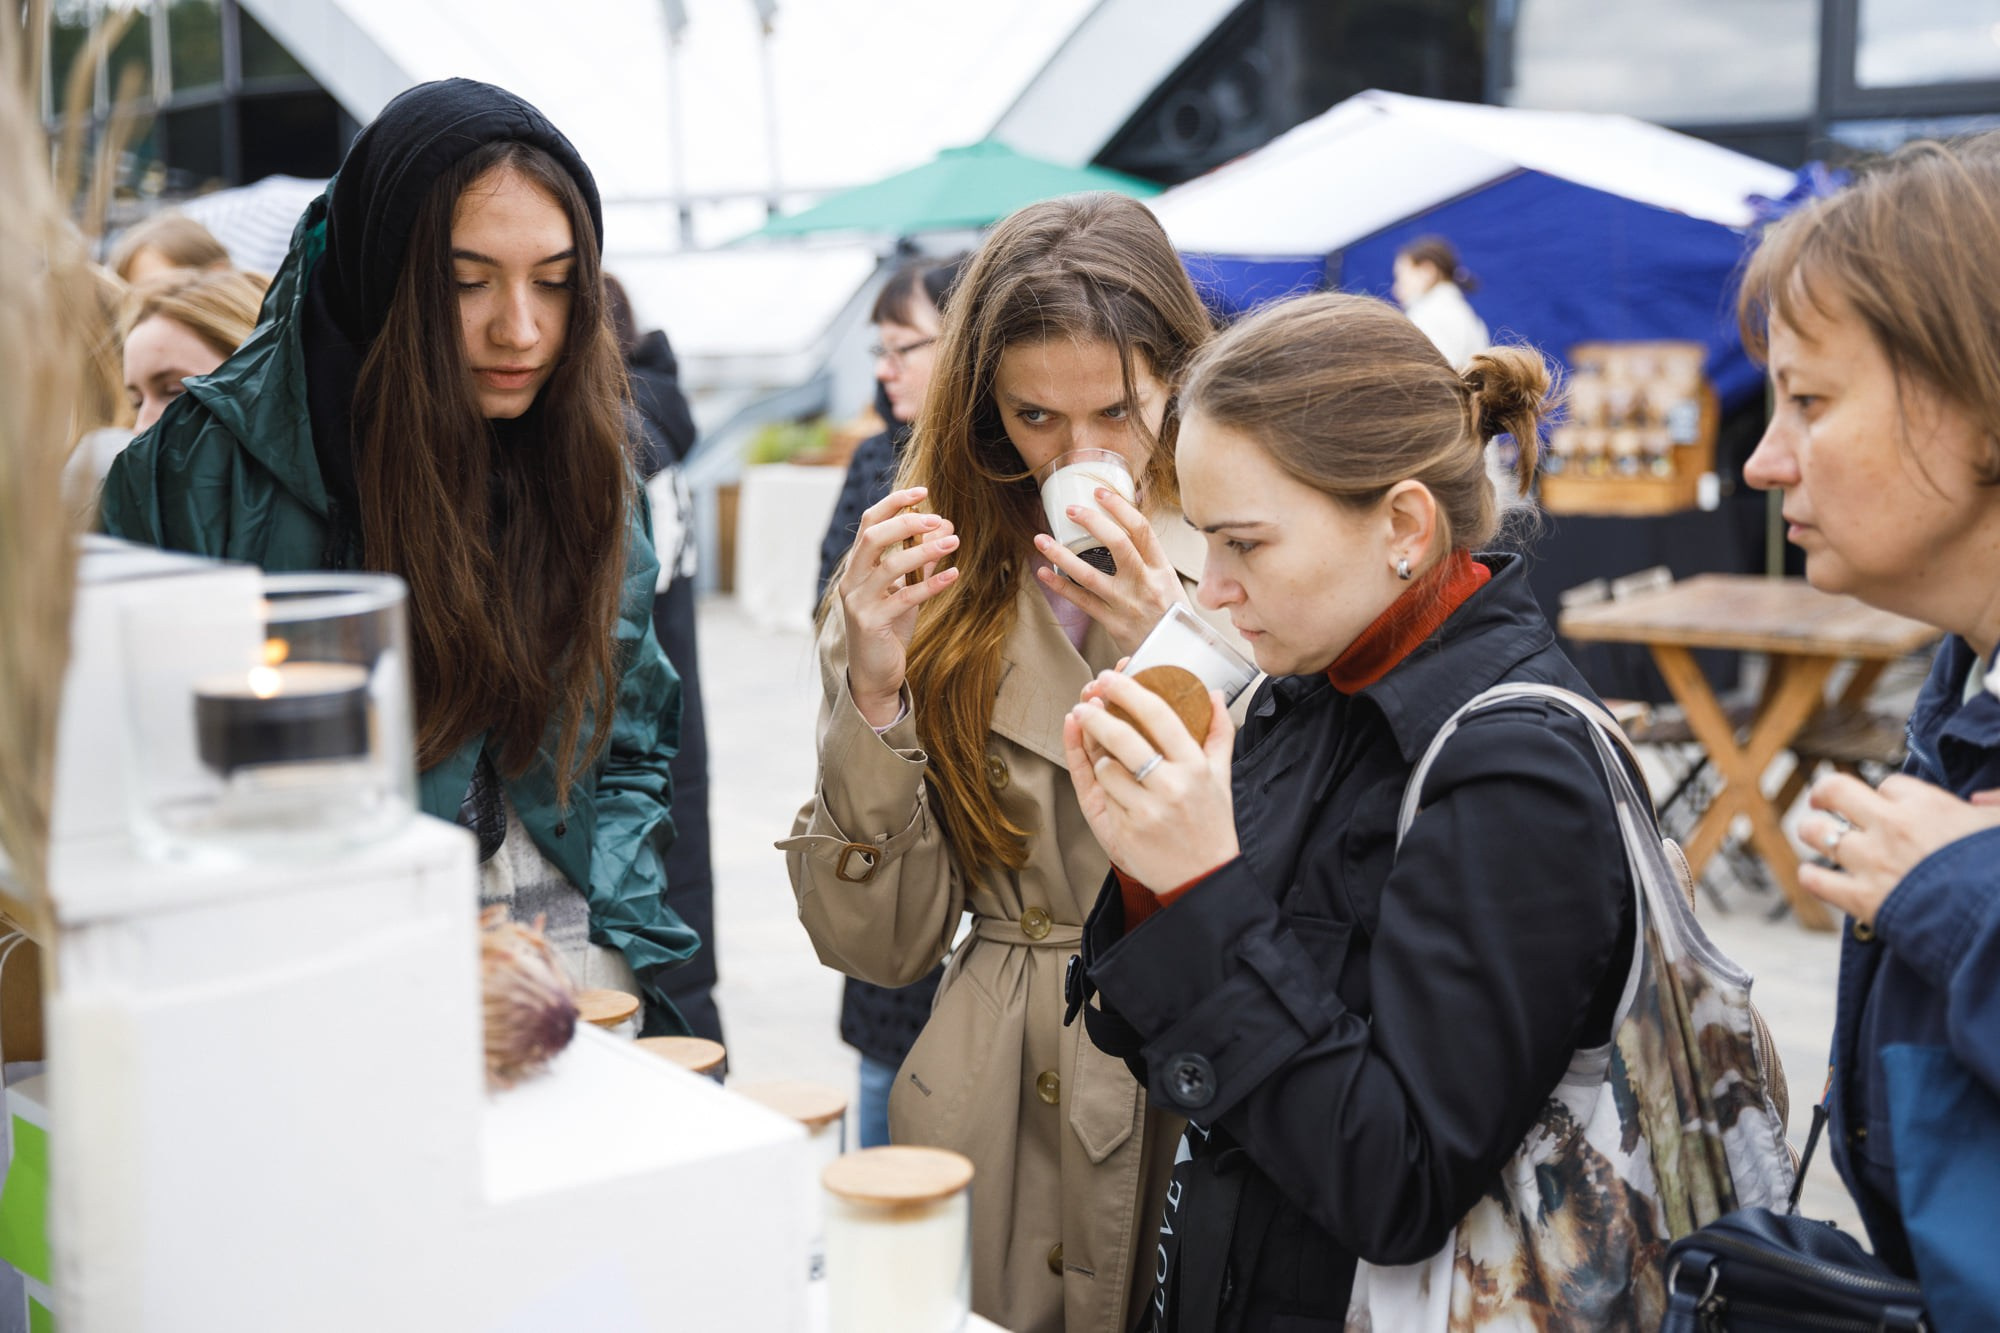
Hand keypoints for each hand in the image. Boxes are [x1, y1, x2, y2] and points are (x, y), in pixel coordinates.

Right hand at [839, 486, 959, 726]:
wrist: (874, 675)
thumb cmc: (889, 629)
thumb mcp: (907, 590)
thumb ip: (922, 559)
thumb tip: (945, 525)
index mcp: (857, 567)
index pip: (869, 522)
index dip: (894, 502)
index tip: (923, 491)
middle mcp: (852, 580)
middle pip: (873, 537)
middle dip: (906, 522)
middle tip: (938, 518)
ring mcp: (858, 602)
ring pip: (889, 566)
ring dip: (924, 551)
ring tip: (954, 541)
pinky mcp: (871, 624)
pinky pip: (904, 598)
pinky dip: (931, 584)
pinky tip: (954, 574)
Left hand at [1033, 486, 1184, 656]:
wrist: (1177, 655)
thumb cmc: (1171, 616)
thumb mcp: (1170, 583)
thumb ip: (1148, 559)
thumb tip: (1123, 526)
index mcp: (1161, 569)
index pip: (1141, 529)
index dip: (1119, 507)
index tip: (1099, 493)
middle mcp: (1144, 583)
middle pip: (1117, 543)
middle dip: (1092, 522)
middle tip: (1071, 510)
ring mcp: (1126, 604)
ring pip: (1089, 575)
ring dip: (1061, 555)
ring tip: (1041, 540)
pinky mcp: (1112, 623)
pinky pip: (1081, 602)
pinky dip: (1060, 586)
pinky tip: (1043, 573)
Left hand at [1063, 670, 1237, 893]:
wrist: (1203, 880)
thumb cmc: (1211, 825)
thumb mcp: (1221, 779)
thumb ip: (1218, 734)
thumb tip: (1214, 694)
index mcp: (1196, 767)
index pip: (1159, 716)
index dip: (1130, 690)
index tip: (1111, 676)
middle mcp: (1172, 787)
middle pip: (1123, 738)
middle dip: (1097, 714)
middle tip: (1087, 700)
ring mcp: (1146, 811)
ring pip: (1106, 767)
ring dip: (1100, 755)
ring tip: (1103, 747)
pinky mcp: (1125, 832)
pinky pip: (1101, 795)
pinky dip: (1101, 783)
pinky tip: (1103, 773)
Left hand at [1797, 773, 1999, 926]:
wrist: (1997, 922)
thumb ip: (1997, 806)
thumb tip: (1978, 799)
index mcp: (1928, 805)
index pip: (1889, 785)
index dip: (1888, 796)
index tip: (1890, 807)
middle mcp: (1892, 826)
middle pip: (1836, 790)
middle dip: (1826, 793)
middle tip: (1823, 800)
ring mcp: (1872, 861)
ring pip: (1816, 831)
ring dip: (1811, 831)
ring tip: (1814, 833)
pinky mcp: (1861, 898)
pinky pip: (1817, 880)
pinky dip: (1810, 876)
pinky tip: (1813, 875)